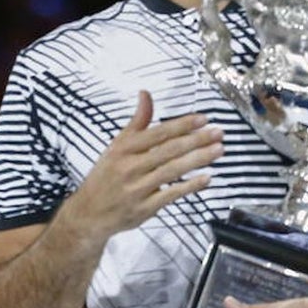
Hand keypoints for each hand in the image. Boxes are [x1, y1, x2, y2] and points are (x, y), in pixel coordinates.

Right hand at [63, 90, 223, 240]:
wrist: (89, 213)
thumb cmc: (106, 176)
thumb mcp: (116, 146)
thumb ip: (137, 122)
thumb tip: (146, 94)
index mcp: (123, 148)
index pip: (157, 133)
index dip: (181, 125)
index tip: (203, 119)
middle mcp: (129, 167)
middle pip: (168, 150)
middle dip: (196, 140)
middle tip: (219, 133)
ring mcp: (137, 189)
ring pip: (172, 170)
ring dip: (198, 160)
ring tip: (218, 150)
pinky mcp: (144, 208)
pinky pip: (171, 195)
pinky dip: (189, 186)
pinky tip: (206, 178)